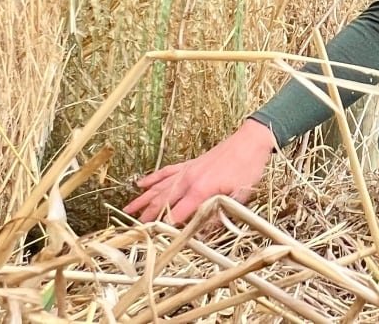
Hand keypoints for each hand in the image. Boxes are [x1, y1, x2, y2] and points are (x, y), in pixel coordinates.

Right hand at [123, 118, 275, 224]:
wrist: (251, 140)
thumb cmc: (248, 167)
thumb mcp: (239, 196)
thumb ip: (220, 215)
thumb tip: (204, 232)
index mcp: (202, 189)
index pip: (178, 213)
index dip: (166, 227)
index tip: (153, 239)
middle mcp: (190, 179)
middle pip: (163, 201)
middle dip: (147, 216)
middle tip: (133, 229)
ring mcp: (188, 170)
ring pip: (160, 186)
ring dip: (143, 199)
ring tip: (127, 210)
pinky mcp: (190, 164)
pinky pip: (167, 171)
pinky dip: (153, 178)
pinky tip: (141, 183)